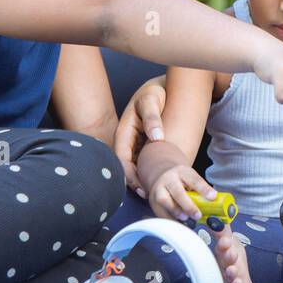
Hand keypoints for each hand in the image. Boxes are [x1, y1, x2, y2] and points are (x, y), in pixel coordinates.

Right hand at [113, 75, 166, 195]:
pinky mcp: (143, 145)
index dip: (129, 175)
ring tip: (157, 192)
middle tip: (151, 195)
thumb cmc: (154, 92)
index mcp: (124, 131)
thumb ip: (152, 117)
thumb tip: (157, 137)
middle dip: (136, 182)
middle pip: (127, 167)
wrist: (161, 87)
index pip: (121, 158)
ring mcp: (134, 144)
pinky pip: (143, 162)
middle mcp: (127, 140)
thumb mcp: (151, 100)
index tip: (141, 187)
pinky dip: (149, 172)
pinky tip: (161, 180)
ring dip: (143, 180)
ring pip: (135, 167)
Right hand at [148, 164, 217, 222]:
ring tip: (186, 219)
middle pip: (177, 191)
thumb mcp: (191, 179)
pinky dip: (169, 219)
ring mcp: (158, 190)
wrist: (161, 175)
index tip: (213, 197)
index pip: (194, 179)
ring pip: (164, 200)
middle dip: (188, 205)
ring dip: (175, 211)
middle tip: (197, 215)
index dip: (203, 189)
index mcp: (182, 172)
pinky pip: (159, 212)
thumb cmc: (181, 181)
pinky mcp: (152, 201)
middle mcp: (168, 179)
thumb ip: (201, 190)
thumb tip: (214, 204)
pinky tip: (178, 224)